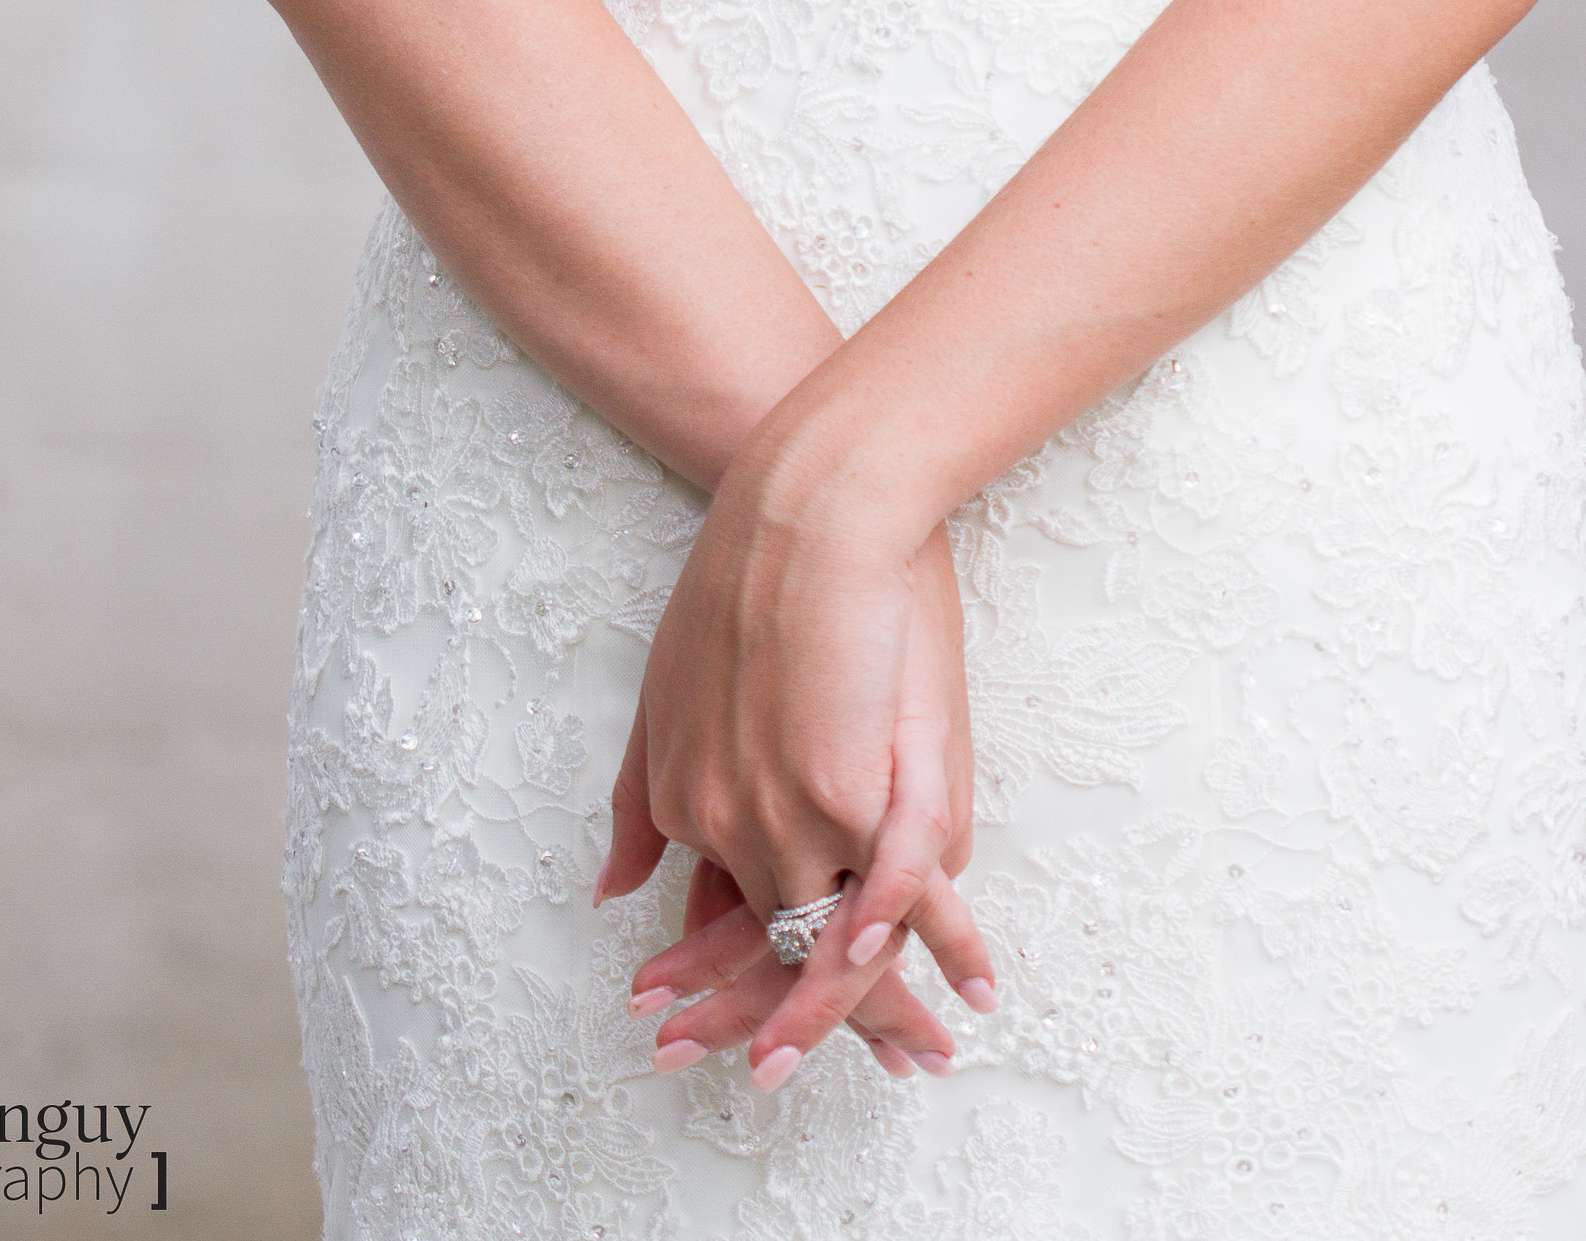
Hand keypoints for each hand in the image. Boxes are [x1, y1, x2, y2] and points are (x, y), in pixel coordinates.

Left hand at [597, 490, 994, 1084]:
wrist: (802, 507)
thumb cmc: (738, 579)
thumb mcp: (660, 692)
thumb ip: (632, 799)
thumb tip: (612, 894)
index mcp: (687, 808)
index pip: (716, 930)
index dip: (736, 992)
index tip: (754, 1043)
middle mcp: (738, 829)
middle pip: (776, 956)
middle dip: (813, 1025)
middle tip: (840, 1077)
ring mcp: (803, 816)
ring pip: (843, 946)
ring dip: (892, 1008)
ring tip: (933, 1049)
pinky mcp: (867, 791)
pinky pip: (907, 894)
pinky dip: (944, 941)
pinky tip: (973, 977)